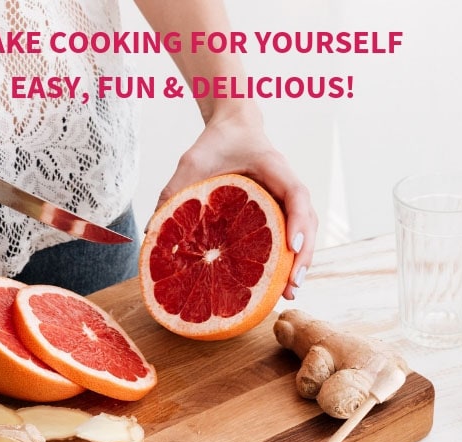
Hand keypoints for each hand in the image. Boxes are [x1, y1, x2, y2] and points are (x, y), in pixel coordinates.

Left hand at [156, 105, 317, 299]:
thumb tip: (152, 234)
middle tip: (291, 287)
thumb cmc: (216, 143)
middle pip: (308, 221)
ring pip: (305, 231)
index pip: (295, 194)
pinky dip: (289, 258)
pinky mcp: (279, 211)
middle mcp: (286, 185)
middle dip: (303, 255)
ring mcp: (286, 200)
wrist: (232, 128)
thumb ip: (173, 192)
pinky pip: (292, 235)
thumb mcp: (191, 162)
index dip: (296, 221)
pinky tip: (277, 284)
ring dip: (300, 263)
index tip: (290, 247)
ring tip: (288, 294)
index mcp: (273, 167)